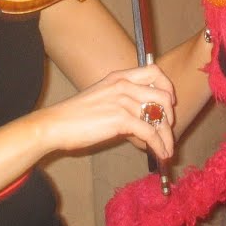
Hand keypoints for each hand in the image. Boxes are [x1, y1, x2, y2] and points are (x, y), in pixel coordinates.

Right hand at [34, 64, 176, 160]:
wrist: (56, 124)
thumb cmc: (75, 115)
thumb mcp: (102, 97)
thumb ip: (123, 101)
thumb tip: (143, 119)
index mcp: (119, 77)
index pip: (154, 71)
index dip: (167, 87)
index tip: (169, 103)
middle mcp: (123, 85)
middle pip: (163, 95)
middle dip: (170, 116)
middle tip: (167, 130)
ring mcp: (122, 101)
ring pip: (159, 117)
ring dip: (167, 136)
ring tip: (167, 149)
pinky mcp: (121, 119)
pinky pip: (150, 132)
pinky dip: (159, 145)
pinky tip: (160, 153)